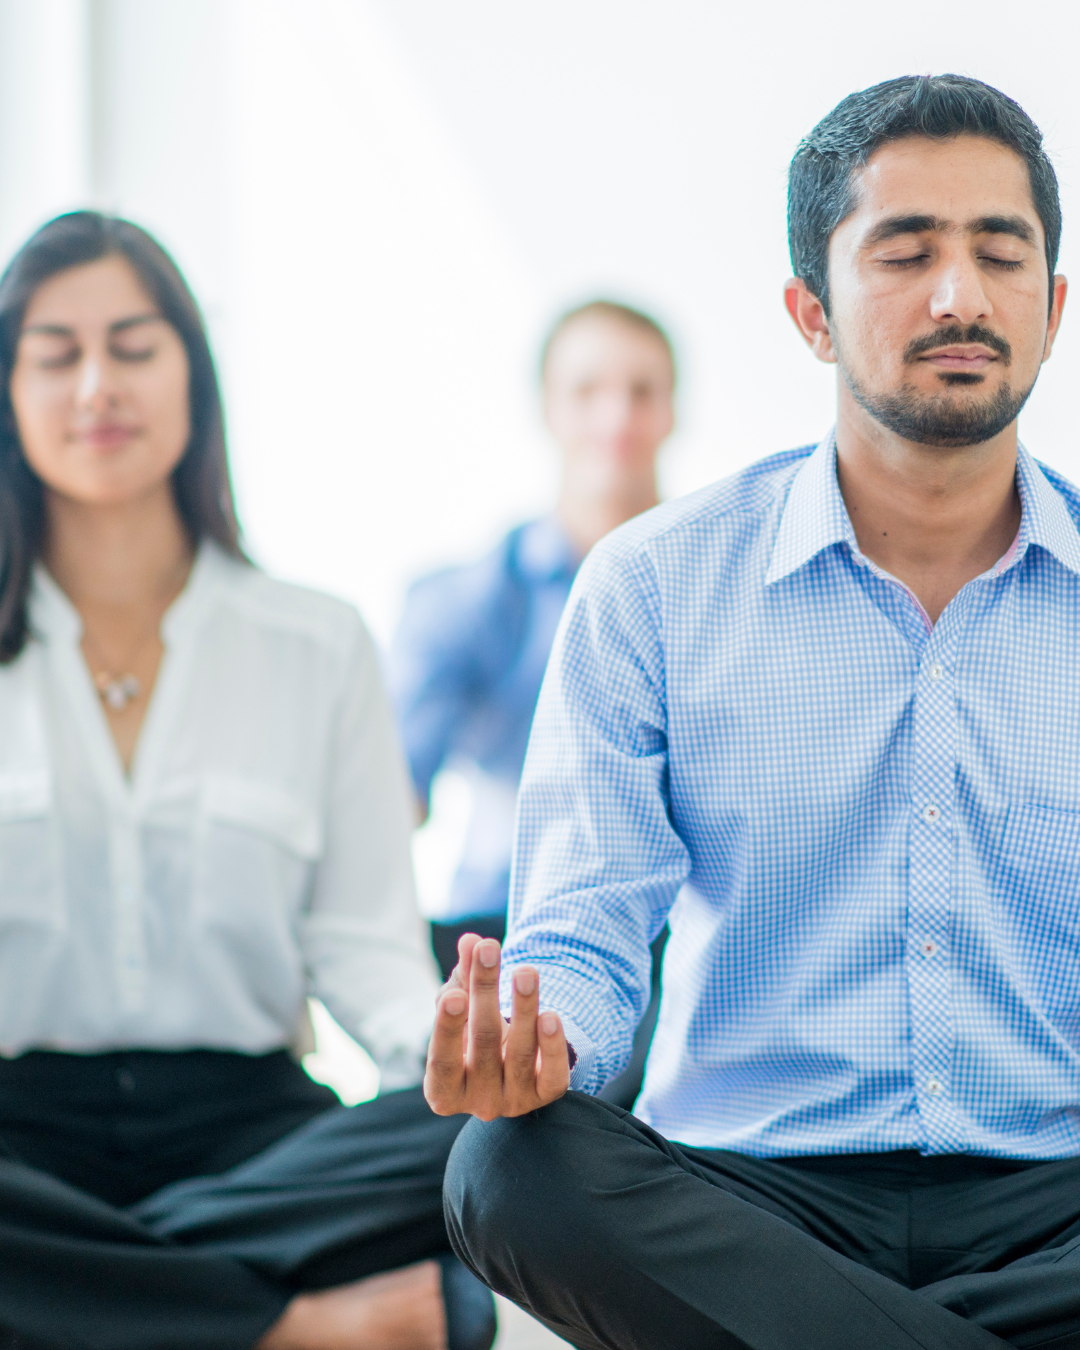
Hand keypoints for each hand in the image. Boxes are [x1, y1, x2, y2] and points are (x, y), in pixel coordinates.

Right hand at [424, 934, 569, 1118]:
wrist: (511, 1064)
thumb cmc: (475, 1033)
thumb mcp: (464, 1007)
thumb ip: (464, 977)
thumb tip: (470, 941)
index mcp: (444, 1090)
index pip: (443, 1060)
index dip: (448, 1028)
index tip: (454, 995)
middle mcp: (478, 1102)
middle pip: (484, 1043)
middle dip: (486, 992)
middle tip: (488, 950)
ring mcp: (514, 1102)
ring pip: (521, 1054)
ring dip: (524, 1007)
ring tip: (525, 971)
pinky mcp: (544, 1096)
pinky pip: (553, 1076)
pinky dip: (552, 1046)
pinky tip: (550, 1015)